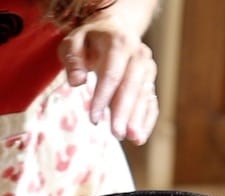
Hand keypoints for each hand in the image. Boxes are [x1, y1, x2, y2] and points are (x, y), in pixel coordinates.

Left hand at [58, 9, 158, 144]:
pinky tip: (140, 137)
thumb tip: (77, 81)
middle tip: (117, 133)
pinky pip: (151, 101)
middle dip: (124, 112)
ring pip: (145, 95)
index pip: (112, 73)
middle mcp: (138, 54)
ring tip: (132, 139)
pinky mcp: (150, 80)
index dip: (104, 97)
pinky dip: (147, 120)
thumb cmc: (90, 40)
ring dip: (139, 118)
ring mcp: (147, 68)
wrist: (115, 29)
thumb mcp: (73, 41)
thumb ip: (72, 59)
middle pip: (132, 86)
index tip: (94, 119)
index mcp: (118, 43)